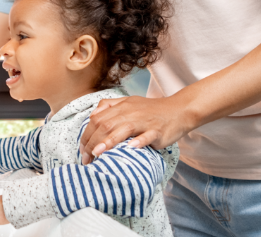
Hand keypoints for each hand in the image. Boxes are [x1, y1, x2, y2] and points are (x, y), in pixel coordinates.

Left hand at [79, 95, 193, 164]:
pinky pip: (147, 136)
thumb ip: (109, 106)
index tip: (82, 149)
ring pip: (123, 129)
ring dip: (108, 141)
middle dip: (93, 141)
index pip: (97, 119)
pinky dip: (139, 142)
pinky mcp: (157, 131)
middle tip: (86, 158)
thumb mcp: (129, 102)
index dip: (86, 134)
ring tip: (98, 153)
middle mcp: (130, 113)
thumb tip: (92, 115)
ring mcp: (144, 122)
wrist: (178, 110)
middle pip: (106, 125)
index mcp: (121, 106)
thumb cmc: (152, 110)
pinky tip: (130, 148)